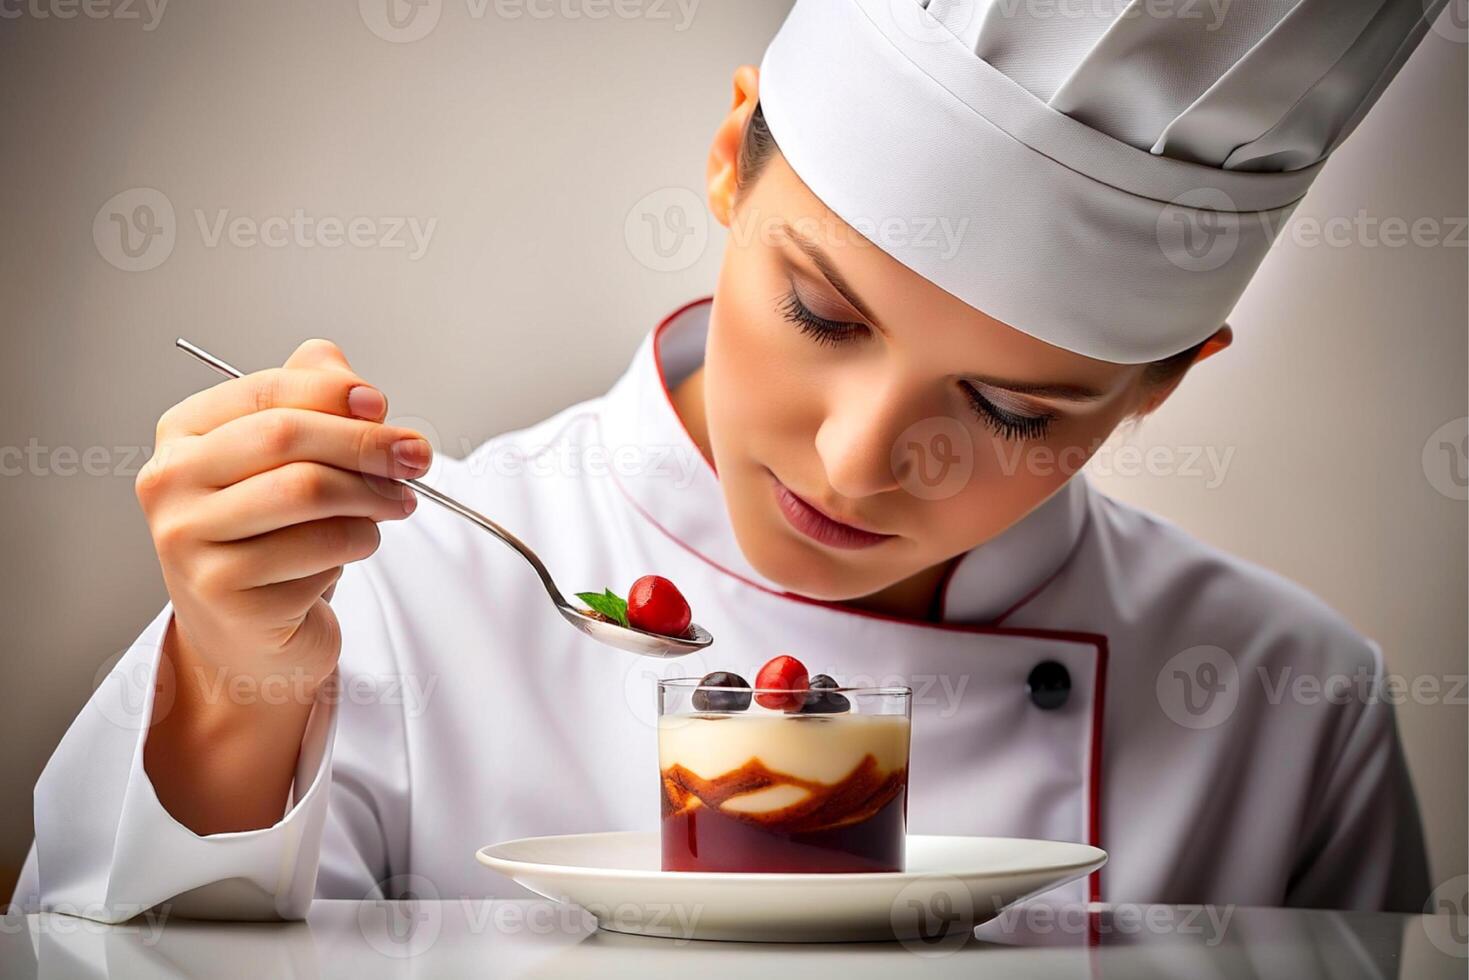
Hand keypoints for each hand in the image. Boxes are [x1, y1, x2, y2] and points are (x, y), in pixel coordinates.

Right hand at [137, 338, 430, 710]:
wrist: (249, 634)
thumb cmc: (273, 536)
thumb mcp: (290, 461)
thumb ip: (316, 401)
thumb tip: (357, 389)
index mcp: (183, 434)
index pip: (268, 392)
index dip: (336, 394)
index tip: (384, 407)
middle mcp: (171, 483)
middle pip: (287, 438)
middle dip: (366, 443)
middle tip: (417, 457)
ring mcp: (190, 541)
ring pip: (308, 493)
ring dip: (373, 496)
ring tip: (397, 504)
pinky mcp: (224, 593)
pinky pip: (322, 550)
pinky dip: (360, 541)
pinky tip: (357, 546)